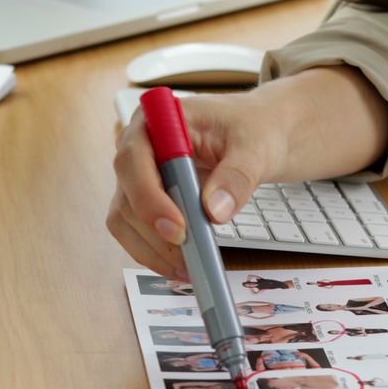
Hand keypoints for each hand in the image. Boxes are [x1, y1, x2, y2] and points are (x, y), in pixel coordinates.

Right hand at [107, 92, 288, 279]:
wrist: (261, 135)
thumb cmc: (255, 129)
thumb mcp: (255, 148)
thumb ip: (236, 177)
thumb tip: (214, 212)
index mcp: (158, 119)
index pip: (135, 159)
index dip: (149, 198)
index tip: (178, 229)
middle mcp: (140, 146)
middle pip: (127, 194)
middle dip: (154, 232)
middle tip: (189, 259)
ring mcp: (141, 174)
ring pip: (126, 218)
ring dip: (151, 249)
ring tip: (188, 268)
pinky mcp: (149, 198)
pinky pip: (138, 230)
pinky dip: (155, 251)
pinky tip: (182, 265)